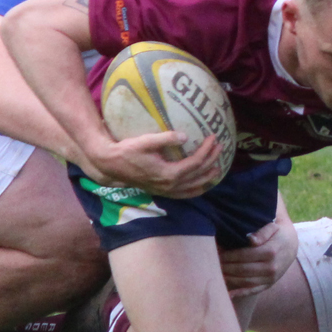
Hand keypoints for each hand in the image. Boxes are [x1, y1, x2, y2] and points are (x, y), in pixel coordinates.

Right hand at [77, 131, 223, 198]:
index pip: (194, 163)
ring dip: (206, 179)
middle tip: (219, 148)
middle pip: (197, 175)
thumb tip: (185, 136)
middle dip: (211, 162)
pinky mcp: (161, 191)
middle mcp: (169, 185)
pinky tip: (200, 185)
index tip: (213, 138)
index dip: (206, 151)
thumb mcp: (146, 141)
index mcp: (168, 174)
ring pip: (192, 188)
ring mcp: (165, 190)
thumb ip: (166, 138)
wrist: (111, 165)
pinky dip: (194, 190)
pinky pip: (183, 194)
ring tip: (216, 170)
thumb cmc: (127, 150)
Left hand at [219, 220, 298, 297]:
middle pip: (243, 269)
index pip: (244, 255)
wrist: (291, 245)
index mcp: (271, 251)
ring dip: (229, 278)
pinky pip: (253, 291)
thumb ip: (262, 232)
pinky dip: (240, 293)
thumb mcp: (272, 227)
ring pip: (245, 281)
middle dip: (225, 267)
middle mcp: (271, 267)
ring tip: (215, 273)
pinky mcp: (268, 285)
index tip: (216, 252)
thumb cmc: (277, 233)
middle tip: (212, 263)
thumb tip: (251, 240)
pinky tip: (228, 294)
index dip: (228, 255)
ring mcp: (270, 278)